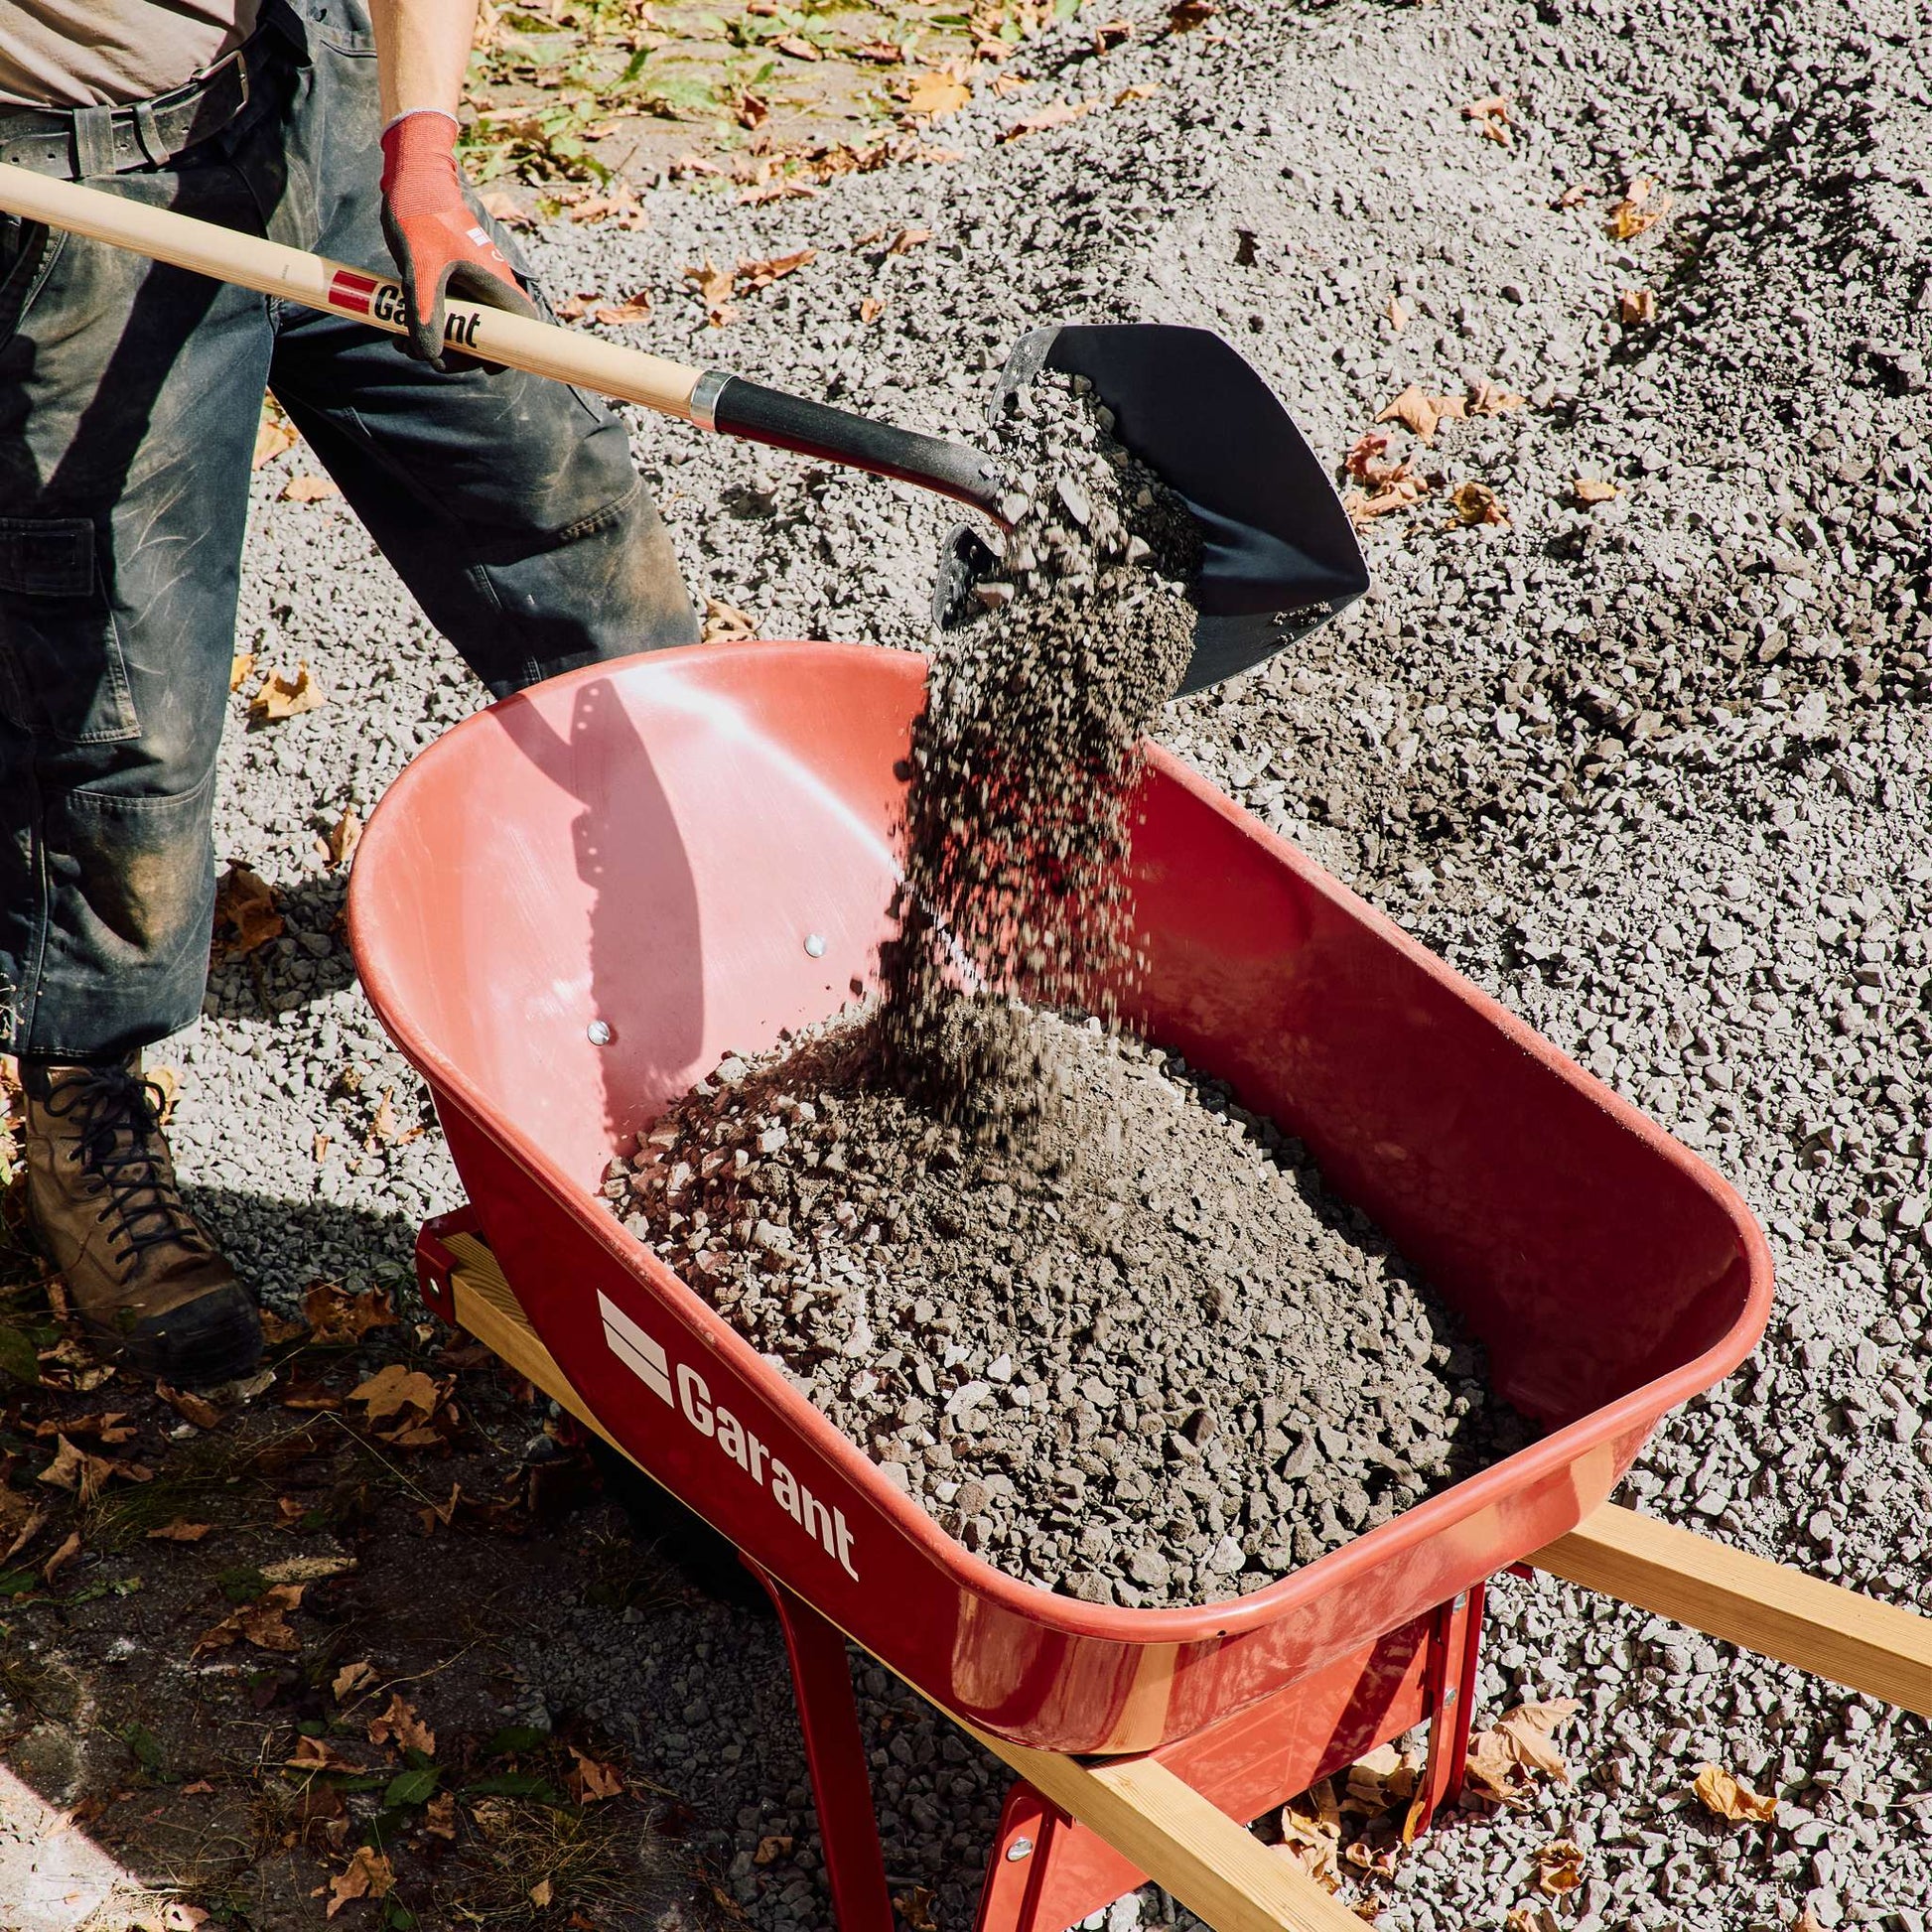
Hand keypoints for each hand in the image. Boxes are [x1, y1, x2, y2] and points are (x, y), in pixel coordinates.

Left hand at [378, 109, 536, 365]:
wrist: (412, 179)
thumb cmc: (423, 216)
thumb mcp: (422, 268)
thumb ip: (424, 313)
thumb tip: (428, 356)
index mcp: (497, 284)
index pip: (521, 329)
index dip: (507, 353)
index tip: (479, 364)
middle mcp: (488, 288)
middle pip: (485, 338)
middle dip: (456, 355)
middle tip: (425, 357)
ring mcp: (468, 285)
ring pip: (461, 328)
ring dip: (435, 343)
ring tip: (401, 342)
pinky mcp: (449, 280)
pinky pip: (444, 313)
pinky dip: (426, 325)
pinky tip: (398, 328)